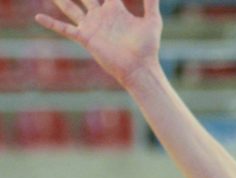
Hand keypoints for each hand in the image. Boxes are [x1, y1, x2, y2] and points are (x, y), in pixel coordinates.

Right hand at [36, 0, 162, 87]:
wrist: (139, 67)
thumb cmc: (148, 47)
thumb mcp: (152, 21)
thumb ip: (151, 3)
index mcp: (115, 10)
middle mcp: (101, 15)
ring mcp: (91, 26)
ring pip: (71, 7)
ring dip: (61, 0)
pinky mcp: (85, 37)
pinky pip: (64, 28)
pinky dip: (51, 23)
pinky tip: (38, 16)